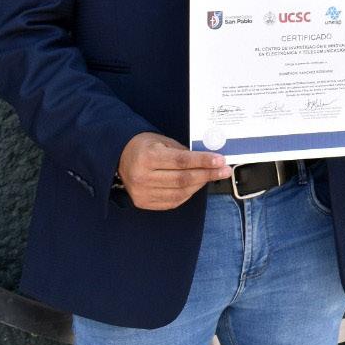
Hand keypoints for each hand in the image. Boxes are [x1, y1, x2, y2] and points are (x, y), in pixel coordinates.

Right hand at [116, 132, 230, 210]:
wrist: (120, 157)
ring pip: (180, 192)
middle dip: (208, 174)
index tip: (220, 160)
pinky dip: (188, 194)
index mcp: (148, 157)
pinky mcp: (143, 202)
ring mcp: (142, 192)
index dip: (203, 161)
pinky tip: (196, 185)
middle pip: (183, 179)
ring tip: (211, 176)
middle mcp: (143, 176)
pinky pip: (173, 201)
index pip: (181, 161)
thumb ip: (184, 152)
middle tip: (224, 170)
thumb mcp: (164, 141)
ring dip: (200, 184)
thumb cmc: (146, 146)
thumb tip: (210, 160)